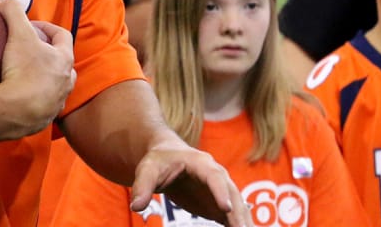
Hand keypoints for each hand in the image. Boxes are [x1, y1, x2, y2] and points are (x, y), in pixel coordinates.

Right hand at [0, 0, 74, 139]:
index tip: (32, 26)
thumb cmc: (22, 71)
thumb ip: (13, 12)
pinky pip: (44, 106)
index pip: (63, 36)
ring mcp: (57, 101)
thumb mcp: (18, 34)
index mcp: (64, 59)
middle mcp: (66, 81)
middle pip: (63, 63)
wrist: (15, 111)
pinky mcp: (44, 118)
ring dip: (45, 79)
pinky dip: (35, 99)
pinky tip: (20, 97)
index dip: (48, 27)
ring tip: (26, 75)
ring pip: (57, 86)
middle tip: (31, 50)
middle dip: (49, 55)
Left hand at [134, 142, 249, 226]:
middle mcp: (218, 176)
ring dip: (244, 224)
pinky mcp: (219, 206)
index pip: (214, 177)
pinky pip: (232, 218)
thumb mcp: (147, 169)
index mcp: (202, 164)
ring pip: (238, 208)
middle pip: (232, 195)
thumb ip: (142, 186)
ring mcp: (221, 192)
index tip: (225, 208)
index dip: (220, 192)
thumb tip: (136, 207)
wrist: (168, 159)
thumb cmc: (159, 161)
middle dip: (239, 215)